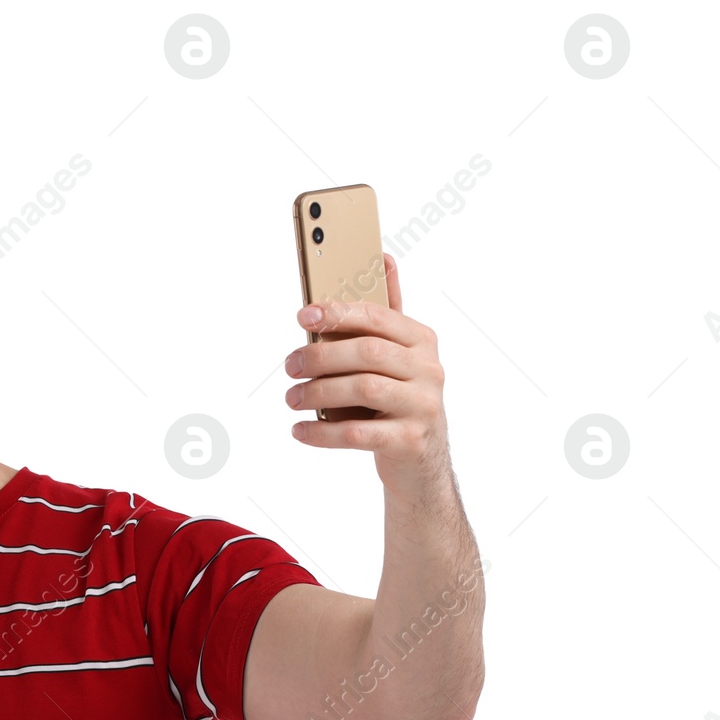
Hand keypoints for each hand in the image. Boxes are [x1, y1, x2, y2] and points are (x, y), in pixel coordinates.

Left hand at [283, 253, 449, 496]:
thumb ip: (385, 314)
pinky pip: (358, 433)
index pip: (378, 317)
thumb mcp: (397, 356)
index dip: (339, 313)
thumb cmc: (399, 399)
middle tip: (290, 365)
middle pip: (367, 352)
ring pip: (363, 389)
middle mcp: (429, 370)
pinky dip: (322, 432)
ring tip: (291, 397)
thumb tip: (383, 258)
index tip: (304, 315)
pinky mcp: (409, 440)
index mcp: (421, 341)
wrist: (421, 462)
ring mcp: (422, 405)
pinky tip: (299, 430)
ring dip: (318, 392)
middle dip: (321, 355)